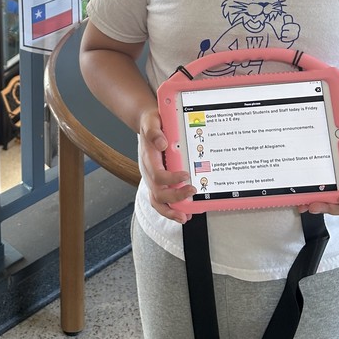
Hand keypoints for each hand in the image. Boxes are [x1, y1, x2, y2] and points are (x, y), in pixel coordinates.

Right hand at [138, 108, 195, 223]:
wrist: (147, 125)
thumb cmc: (151, 123)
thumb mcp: (151, 121)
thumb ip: (154, 132)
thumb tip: (162, 143)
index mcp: (148, 158)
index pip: (157, 175)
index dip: (171, 179)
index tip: (185, 175)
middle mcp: (149, 171)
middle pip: (158, 192)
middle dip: (175, 197)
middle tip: (192, 192)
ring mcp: (152, 179)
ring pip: (157, 201)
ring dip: (170, 211)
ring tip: (184, 217)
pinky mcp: (158, 182)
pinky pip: (162, 200)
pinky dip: (171, 209)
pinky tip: (184, 212)